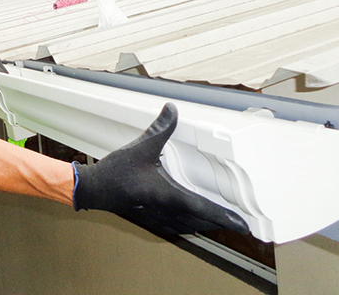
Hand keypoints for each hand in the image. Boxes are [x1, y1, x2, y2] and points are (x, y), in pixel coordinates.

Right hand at [73, 102, 248, 235]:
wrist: (94, 190)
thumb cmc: (116, 173)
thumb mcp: (141, 147)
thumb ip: (160, 129)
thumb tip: (172, 110)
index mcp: (169, 196)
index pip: (205, 209)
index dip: (227, 217)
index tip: (244, 226)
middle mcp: (167, 211)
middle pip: (202, 222)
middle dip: (220, 222)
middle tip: (236, 219)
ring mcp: (158, 218)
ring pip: (189, 227)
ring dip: (204, 224)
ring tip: (217, 219)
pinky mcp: (150, 220)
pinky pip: (176, 227)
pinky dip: (188, 225)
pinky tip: (187, 219)